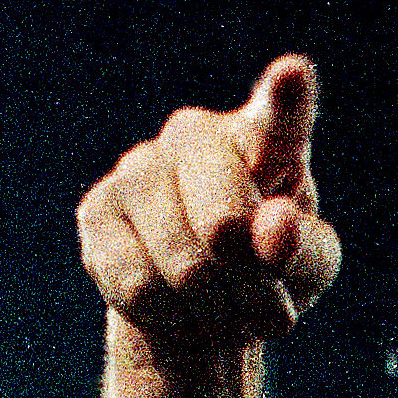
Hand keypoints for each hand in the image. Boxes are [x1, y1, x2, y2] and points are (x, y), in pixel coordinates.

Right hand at [76, 55, 341, 397]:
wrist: (196, 312)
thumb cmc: (266, 280)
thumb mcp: (305, 276)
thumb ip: (300, 249)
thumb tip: (268, 230)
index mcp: (263, 143)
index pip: (278, 118)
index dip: (286, 105)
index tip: (294, 80)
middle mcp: (194, 137)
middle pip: (231, 221)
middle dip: (252, 285)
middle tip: (266, 313)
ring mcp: (134, 171)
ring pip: (181, 260)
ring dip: (211, 311)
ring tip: (221, 316)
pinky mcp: (92, 217)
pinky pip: (131, 284)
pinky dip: (162, 316)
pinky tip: (172, 310)